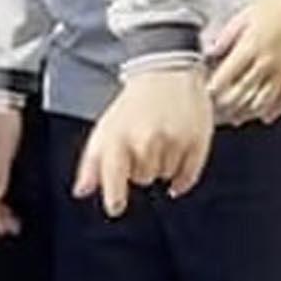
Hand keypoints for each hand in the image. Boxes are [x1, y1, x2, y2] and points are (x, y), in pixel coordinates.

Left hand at [75, 65, 213, 213]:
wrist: (167, 72)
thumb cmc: (132, 106)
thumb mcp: (105, 130)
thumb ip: (91, 164)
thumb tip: (81, 192)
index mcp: (120, 137)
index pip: (115, 177)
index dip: (115, 197)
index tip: (115, 207)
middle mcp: (147, 141)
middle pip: (143, 180)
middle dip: (141, 167)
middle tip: (144, 141)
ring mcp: (174, 141)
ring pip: (165, 176)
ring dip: (162, 164)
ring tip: (161, 137)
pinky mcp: (198, 140)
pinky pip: (188, 176)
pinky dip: (183, 175)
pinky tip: (178, 156)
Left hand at [205, 0, 280, 125]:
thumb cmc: (279, 2)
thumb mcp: (245, 14)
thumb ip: (226, 36)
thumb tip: (210, 52)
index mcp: (250, 47)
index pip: (225, 77)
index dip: (213, 89)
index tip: (205, 95)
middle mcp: (266, 62)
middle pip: (241, 92)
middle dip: (227, 105)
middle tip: (217, 112)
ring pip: (262, 100)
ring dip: (247, 112)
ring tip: (236, 118)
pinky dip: (276, 110)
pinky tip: (266, 116)